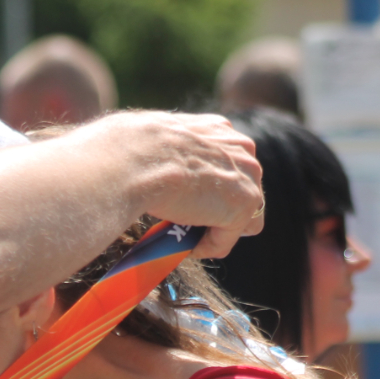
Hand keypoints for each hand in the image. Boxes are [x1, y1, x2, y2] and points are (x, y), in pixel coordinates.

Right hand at [98, 111, 263, 257]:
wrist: (136, 158)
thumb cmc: (132, 148)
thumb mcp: (157, 140)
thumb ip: (171, 151)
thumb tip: (150, 164)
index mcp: (220, 130)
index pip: (229, 166)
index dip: (210, 190)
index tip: (187, 203)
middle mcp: (242, 150)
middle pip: (242, 192)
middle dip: (217, 211)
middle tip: (185, 224)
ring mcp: (247, 178)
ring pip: (238, 219)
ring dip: (211, 231)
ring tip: (182, 237)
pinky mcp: (242, 207)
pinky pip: (225, 241)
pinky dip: (205, 248)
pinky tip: (183, 245)